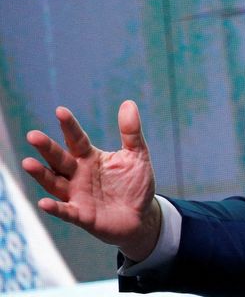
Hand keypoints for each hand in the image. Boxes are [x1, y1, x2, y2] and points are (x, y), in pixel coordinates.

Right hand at [22, 100, 160, 260]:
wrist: (141, 216)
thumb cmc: (135, 184)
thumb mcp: (137, 155)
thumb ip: (131, 132)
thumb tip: (128, 103)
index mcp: (90, 158)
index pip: (76, 139)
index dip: (69, 126)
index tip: (60, 111)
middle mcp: (79, 174)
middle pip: (59, 159)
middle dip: (47, 148)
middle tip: (33, 135)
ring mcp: (78, 195)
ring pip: (55, 183)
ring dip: (41, 174)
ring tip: (28, 162)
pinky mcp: (82, 215)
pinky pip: (66, 211)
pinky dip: (55, 208)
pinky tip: (44, 203)